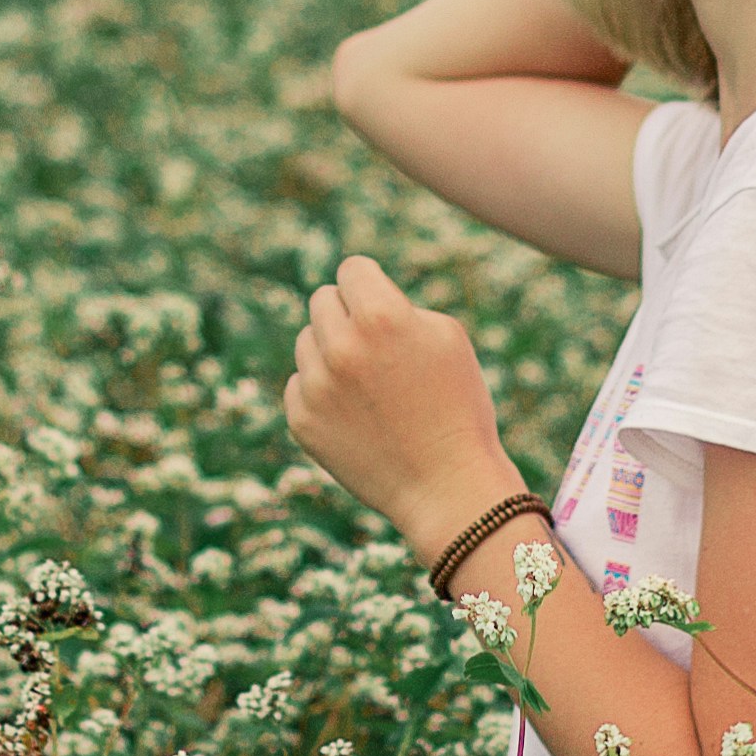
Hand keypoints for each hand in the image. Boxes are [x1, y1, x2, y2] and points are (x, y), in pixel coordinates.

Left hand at [282, 254, 528, 554]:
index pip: (351, 269)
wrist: (447, 486)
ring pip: (307, 341)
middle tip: (378, 349)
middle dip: (348, 316)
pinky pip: (298, 383)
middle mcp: (340, 345)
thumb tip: (354, 296)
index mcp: (380, 315)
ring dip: (332, 352)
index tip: (384, 308)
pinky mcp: (301, 420)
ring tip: (370, 386)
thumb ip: (395, 302)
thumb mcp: (446, 335)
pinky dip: (322, 392)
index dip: (371, 286)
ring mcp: (316, 385)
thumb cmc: (457, 405)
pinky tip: (356, 414)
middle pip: (323, 300)